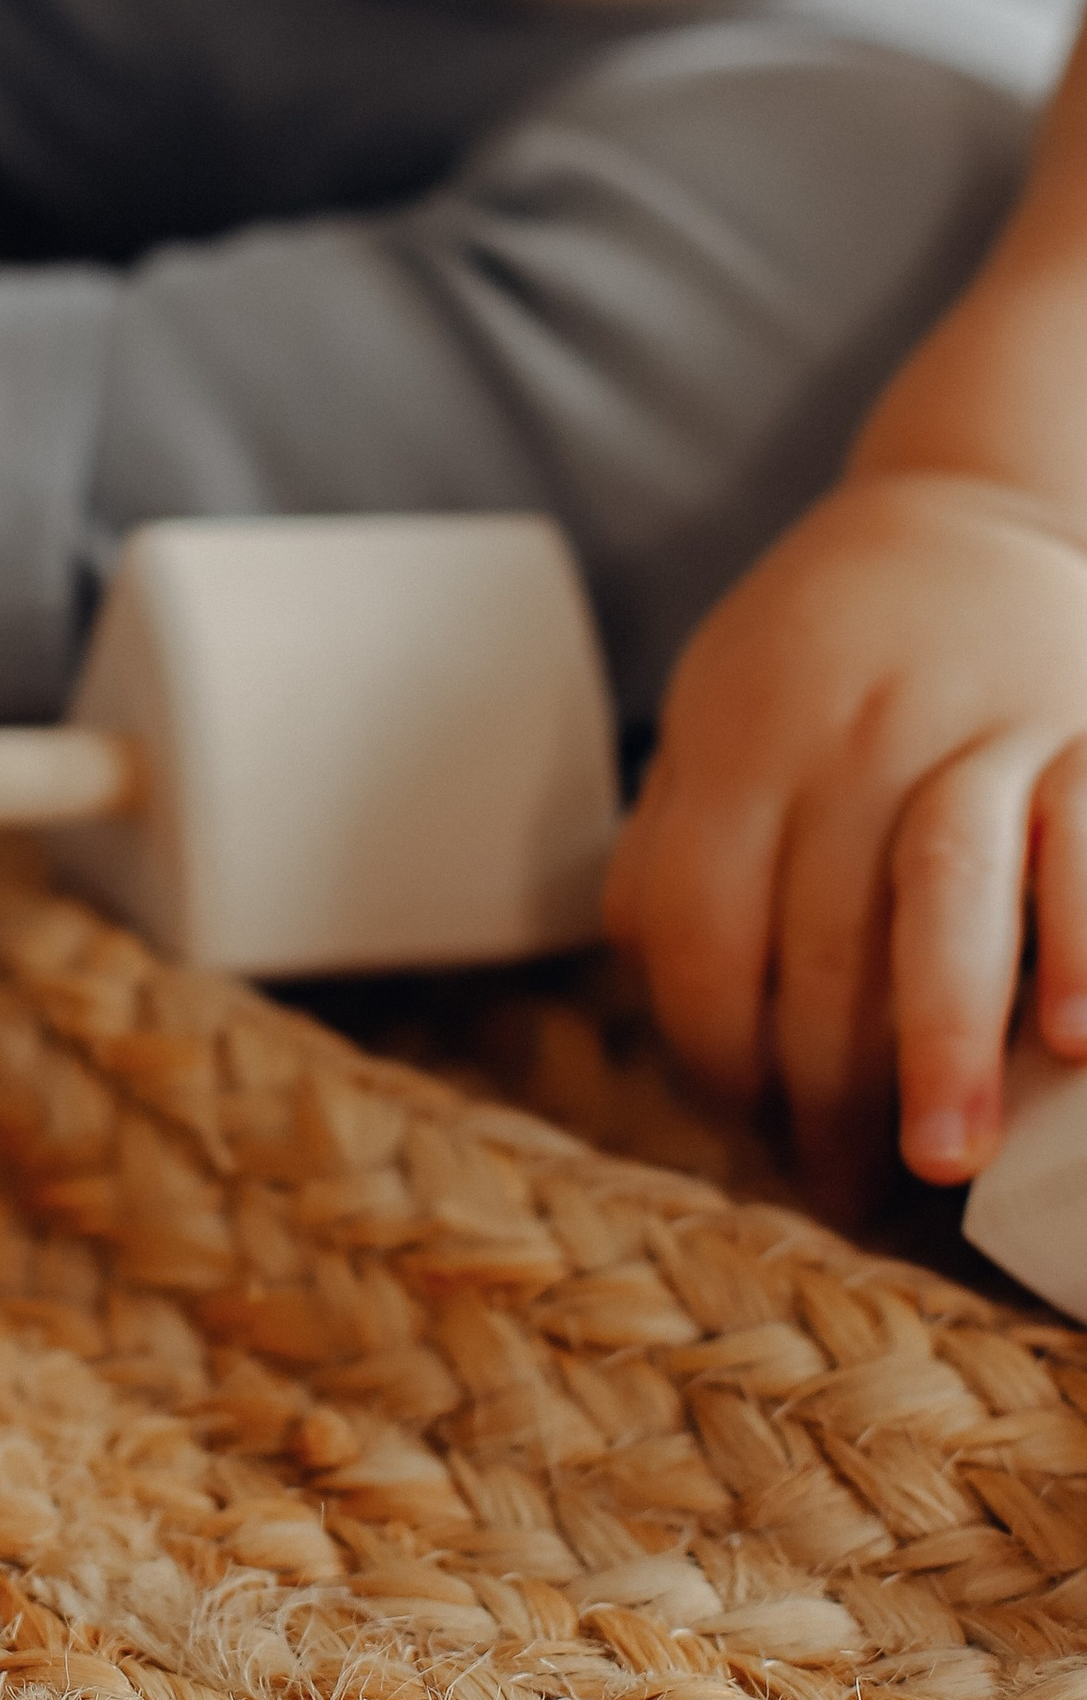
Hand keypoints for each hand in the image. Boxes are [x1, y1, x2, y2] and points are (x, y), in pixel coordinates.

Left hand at [605, 471, 1086, 1195]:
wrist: (960, 512)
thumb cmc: (814, 656)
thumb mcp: (709, 717)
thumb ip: (669, 845)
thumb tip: (654, 988)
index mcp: (742, 740)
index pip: (702, 929)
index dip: (714, 1049)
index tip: (745, 1126)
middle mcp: (855, 733)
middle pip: (820, 938)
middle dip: (825, 1087)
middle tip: (840, 1187)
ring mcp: (982, 727)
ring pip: (946, 894)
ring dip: (941, 1040)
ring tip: (939, 1158)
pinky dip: (1082, 943)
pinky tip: (1076, 1043)